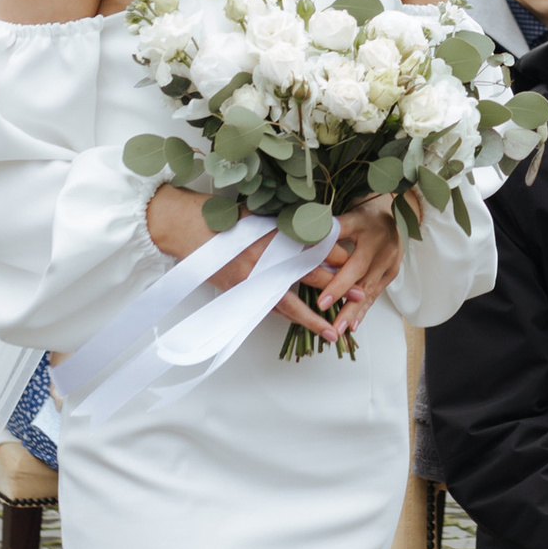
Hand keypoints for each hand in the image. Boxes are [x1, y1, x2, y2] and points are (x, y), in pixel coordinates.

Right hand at [145, 184, 400, 338]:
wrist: (186, 230)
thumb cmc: (224, 218)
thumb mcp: (260, 216)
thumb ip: (287, 227)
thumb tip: (320, 233)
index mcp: (271, 238)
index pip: (313, 250)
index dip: (336, 257)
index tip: (357, 263)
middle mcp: (264, 262)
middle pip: (307, 278)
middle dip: (336, 289)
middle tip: (360, 297)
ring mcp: (250, 281)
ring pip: (288, 305)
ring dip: (313, 318)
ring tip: (333, 332)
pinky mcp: (239, 294)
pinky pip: (267, 309)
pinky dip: (287, 318)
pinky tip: (301, 326)